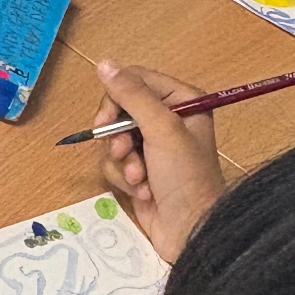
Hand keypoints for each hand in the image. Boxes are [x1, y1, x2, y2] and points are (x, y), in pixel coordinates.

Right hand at [91, 61, 225, 263]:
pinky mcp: (139, 173)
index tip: (107, 119)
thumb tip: (104, 63)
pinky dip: (124, 179)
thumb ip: (132, 95)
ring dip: (123, 162)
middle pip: (119, 109)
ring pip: (113, 140)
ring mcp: (152, 148)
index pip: (136, 81)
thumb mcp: (161, 129)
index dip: (117, 98)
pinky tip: (143, 192)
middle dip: (118, 135)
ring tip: (141, 179)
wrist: (190, 231)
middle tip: (123, 150)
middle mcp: (167, 120)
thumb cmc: (185, 176)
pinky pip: (114, 164)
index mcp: (181, 101)